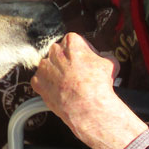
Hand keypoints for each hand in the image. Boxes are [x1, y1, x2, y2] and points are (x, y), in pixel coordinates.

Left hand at [31, 33, 147, 148]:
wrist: (87, 107)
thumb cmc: (98, 85)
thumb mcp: (110, 64)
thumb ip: (105, 56)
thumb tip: (105, 57)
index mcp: (71, 42)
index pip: (74, 42)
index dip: (82, 53)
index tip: (85, 61)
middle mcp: (54, 51)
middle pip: (60, 53)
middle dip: (67, 62)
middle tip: (77, 74)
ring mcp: (44, 66)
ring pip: (49, 67)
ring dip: (56, 73)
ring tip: (69, 85)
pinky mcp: (37, 82)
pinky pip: (41, 81)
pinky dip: (48, 86)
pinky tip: (60, 91)